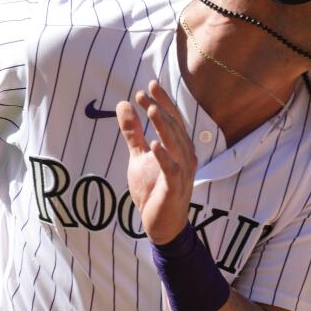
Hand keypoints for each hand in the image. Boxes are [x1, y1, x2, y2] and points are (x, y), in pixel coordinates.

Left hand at [116, 80, 196, 244]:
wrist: (161, 225)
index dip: (163, 101)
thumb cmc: (153, 190)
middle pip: (175, 128)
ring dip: (164, 127)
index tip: (149, 85)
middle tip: (144, 93)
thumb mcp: (138, 157)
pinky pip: (172, 170)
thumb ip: (133, 132)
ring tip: (151, 109)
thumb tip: (123, 105)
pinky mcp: (175, 189)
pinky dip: (165, 157)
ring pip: (176, 145)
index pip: (173, 119)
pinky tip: (154, 144)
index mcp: (179, 148)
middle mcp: (186, 157)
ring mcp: (183, 173)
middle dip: (160, 109)